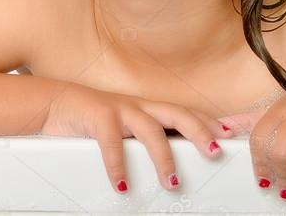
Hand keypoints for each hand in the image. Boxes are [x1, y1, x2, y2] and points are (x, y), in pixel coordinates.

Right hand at [41, 82, 234, 192]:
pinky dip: (117, 165)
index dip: (208, 122)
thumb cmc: (94, 118)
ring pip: (150, 130)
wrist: (56, 101)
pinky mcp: (98, 116)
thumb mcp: (124, 126)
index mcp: (148, 108)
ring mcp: (120, 109)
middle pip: (177, 114)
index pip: (185, 113)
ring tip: (172, 183)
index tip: (228, 135)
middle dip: (199, 132)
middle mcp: (139, 106)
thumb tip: (168, 159)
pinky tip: (122, 184)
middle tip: (214, 152)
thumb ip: (145, 137)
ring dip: (164, 158)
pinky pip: (111, 142)